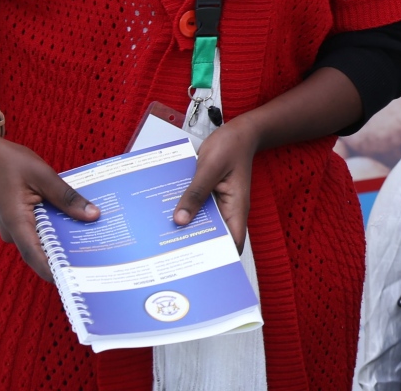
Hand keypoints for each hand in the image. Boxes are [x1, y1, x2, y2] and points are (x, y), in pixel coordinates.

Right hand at [0, 116, 98, 281]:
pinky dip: (57, 228)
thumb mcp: (43, 175)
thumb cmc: (9, 162)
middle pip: (43, 251)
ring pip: (42, 240)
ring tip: (96, 240)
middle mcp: (13, 231)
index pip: (37, 257)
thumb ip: (67, 197)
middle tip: (99, 258)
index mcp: (16, 222)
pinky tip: (79, 222)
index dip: (56, 271)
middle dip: (68, 255)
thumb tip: (92, 216)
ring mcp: (14, 227)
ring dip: (64, 240)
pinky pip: (39, 230)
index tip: (77, 281)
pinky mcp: (18, 221)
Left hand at [172, 119, 259, 248]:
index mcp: (236, 208)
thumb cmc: (232, 146)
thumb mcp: (210, 167)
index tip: (197, 270)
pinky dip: (183, 213)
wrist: (238, 132)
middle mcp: (228, 210)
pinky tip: (165, 216)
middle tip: (169, 258)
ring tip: (162, 241)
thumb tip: (180, 220)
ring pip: (201, 224)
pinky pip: (195, 209)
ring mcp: (218, 204)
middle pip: (213, 237)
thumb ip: (195, 192)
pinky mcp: (209, 196)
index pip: (232, 243)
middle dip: (194, 248)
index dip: (218, 259)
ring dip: (186, 229)